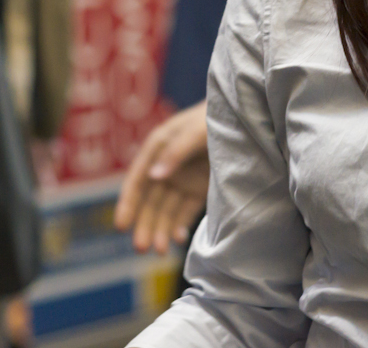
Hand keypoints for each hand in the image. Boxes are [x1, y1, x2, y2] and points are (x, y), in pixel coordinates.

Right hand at [113, 100, 209, 253]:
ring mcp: (184, 178)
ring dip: (160, 229)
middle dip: (144, 224)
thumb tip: (154, 177)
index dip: (128, 203)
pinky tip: (178, 239)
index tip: (121, 225)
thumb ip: (177, 151)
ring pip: (166, 209)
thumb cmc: (217, 117)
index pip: (138, 179)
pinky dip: (180, 225)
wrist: (246, 116)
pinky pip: (185, 211)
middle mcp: (167, 165)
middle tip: (140, 247)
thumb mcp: (198, 130)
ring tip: (159, 250)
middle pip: (150, 200)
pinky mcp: (200, 189)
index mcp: (159, 146)